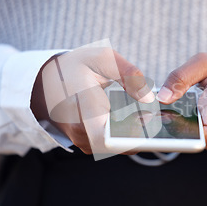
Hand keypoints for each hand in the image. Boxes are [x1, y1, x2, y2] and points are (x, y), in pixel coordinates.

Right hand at [31, 47, 153, 154]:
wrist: (48, 80)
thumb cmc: (76, 66)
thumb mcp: (103, 58)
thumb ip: (129, 75)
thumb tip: (149, 98)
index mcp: (83, 108)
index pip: (107, 139)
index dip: (132, 137)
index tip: (150, 122)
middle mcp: (81, 131)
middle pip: (118, 145)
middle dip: (142, 133)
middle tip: (158, 117)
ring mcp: (83, 140)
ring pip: (117, 146)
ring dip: (136, 134)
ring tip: (150, 116)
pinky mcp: (88, 143)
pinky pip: (112, 144)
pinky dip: (127, 135)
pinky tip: (137, 119)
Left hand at [157, 53, 206, 150]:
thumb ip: (181, 77)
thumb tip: (162, 98)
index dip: (187, 135)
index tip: (170, 123)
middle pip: (198, 139)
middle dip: (181, 128)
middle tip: (174, 110)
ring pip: (200, 140)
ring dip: (190, 128)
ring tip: (192, 108)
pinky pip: (206, 141)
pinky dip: (198, 131)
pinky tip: (199, 116)